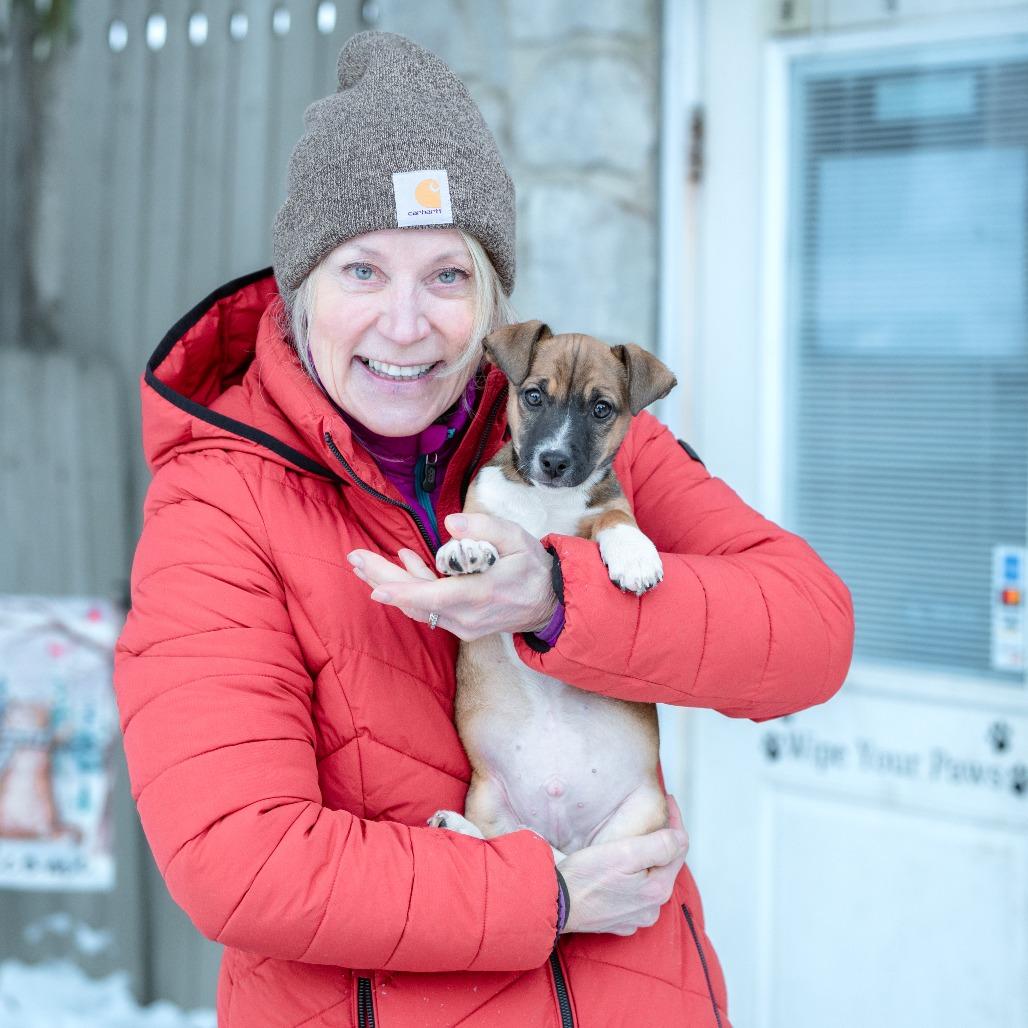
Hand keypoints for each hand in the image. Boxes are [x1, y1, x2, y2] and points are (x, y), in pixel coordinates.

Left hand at [346, 512, 557, 639]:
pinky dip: (414, 585)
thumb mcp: (518, 539)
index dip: (403, 591)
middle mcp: (466, 616)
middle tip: (354, 559)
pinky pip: (430, 606)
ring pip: (419, 605)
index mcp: (480, 594)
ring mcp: (463, 624)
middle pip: (416, 600)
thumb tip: (450, 524)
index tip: (374, 587)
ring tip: (364, 563)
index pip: (434, 597)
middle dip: (383, 579)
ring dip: (391, 582)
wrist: (550, 603)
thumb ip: (486, 528)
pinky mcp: (461, 623)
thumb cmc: (533, 568)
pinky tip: (404, 560)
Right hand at [558, 794, 688, 935]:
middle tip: (653, 814)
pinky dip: (631, 880)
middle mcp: (652, 908)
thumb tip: (680, 838)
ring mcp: (635, 917)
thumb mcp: (624, 853)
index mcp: (658, 889)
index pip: (679, 847)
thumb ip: (659, 845)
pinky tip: (619, 869)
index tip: (668, 798)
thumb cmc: (584, 876)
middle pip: (665, 864)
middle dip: (661, 840)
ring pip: (649, 880)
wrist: (551, 903)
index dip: (676, 819)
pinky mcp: (618, 922)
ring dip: (646, 861)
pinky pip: (633, 895)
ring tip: (635, 839)